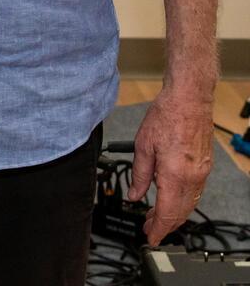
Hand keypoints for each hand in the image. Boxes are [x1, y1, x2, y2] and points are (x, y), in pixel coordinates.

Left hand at [126, 88, 213, 245]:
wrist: (189, 100)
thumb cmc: (166, 116)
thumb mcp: (143, 145)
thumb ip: (139, 174)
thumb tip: (134, 194)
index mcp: (174, 175)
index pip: (166, 212)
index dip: (157, 228)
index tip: (149, 237)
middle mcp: (192, 178)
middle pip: (179, 212)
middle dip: (164, 225)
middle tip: (149, 229)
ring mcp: (201, 173)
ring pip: (189, 205)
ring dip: (173, 215)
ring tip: (156, 217)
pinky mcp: (204, 167)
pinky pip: (195, 193)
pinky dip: (183, 203)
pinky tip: (171, 200)